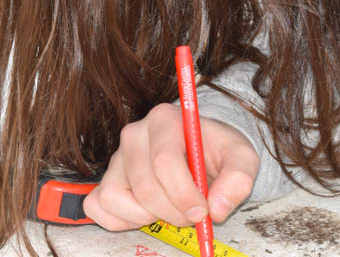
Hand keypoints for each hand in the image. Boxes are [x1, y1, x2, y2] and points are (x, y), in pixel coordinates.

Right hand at [82, 102, 258, 230]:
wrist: (203, 153)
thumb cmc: (218, 153)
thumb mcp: (241, 158)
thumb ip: (238, 179)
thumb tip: (218, 209)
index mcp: (165, 119)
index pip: (164, 161)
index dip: (183, 193)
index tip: (202, 212)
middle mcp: (135, 134)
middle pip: (144, 184)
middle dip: (172, 210)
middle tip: (193, 216)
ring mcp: (117, 157)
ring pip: (115, 196)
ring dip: (145, 216)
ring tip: (170, 209)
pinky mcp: (106, 178)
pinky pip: (98, 206)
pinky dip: (120, 220)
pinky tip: (147, 214)